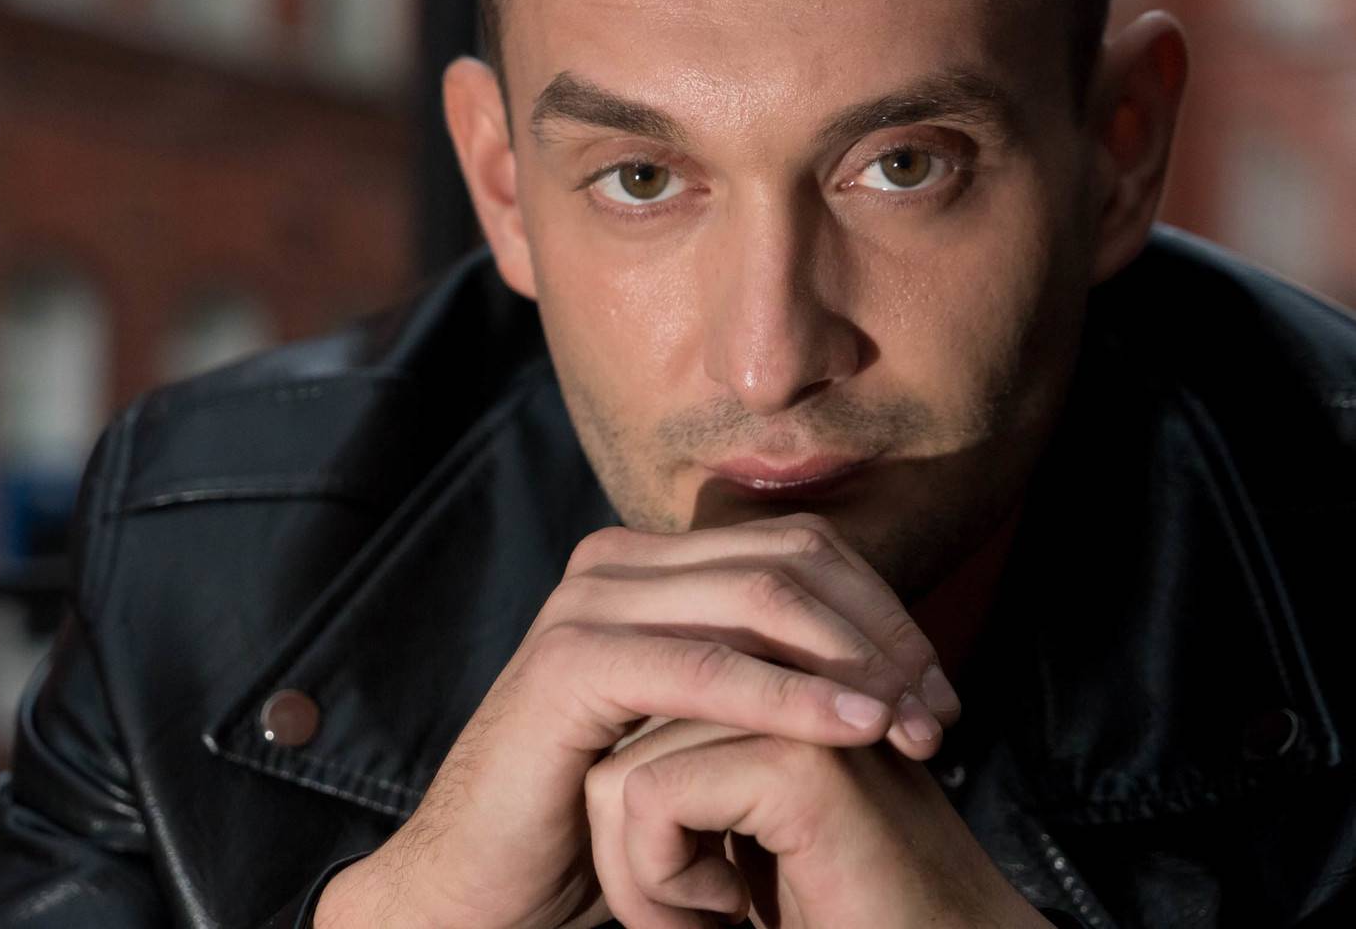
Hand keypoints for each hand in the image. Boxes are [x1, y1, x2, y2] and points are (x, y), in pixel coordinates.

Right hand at [313, 514, 959, 928]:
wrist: (494, 886)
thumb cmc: (609, 820)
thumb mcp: (706, 731)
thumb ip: (765, 672)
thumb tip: (885, 655)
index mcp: (651, 567)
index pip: (800, 547)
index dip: (883, 611)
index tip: (937, 693)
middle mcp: (617, 565)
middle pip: (792, 562)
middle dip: (882, 636)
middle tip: (939, 717)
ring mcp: (587, 603)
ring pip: (760, 599)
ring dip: (854, 663)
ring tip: (912, 731)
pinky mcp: (570, 662)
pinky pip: (706, 666)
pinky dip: (791, 696)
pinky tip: (854, 730)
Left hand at [584, 718, 1048, 927]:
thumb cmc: (833, 919)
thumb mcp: (738, 834)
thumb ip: (692, 767)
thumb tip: (600, 757)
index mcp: (778, 683)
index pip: (637, 711)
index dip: (631, 820)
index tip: (695, 885)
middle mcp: (792, 679)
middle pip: (622, 735)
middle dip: (630, 842)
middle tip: (705, 914)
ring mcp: (803, 713)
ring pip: (623, 767)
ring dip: (644, 872)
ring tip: (719, 918)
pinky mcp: (800, 767)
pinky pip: (652, 796)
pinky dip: (659, 881)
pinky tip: (732, 913)